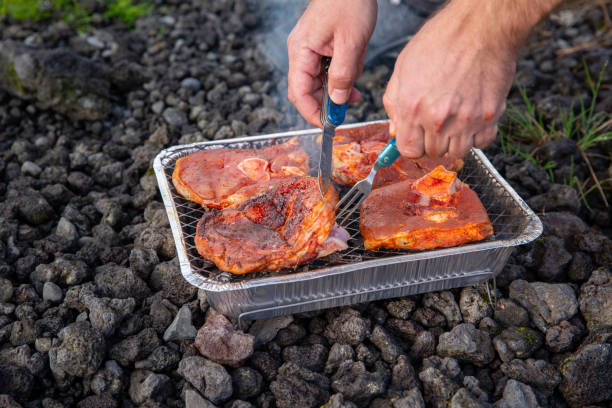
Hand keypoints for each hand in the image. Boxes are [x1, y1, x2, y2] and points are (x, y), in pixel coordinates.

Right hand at [287, 0, 376, 126]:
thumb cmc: (349, 2)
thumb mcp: (350, 42)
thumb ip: (342, 75)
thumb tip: (336, 101)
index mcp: (301, 51)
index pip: (298, 93)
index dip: (312, 113)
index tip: (328, 125)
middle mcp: (301, 52)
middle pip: (308, 89)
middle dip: (330, 99)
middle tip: (351, 103)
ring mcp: (310, 48)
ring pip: (321, 80)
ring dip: (341, 83)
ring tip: (357, 69)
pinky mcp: (321, 45)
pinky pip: (329, 67)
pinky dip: (343, 71)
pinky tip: (355, 62)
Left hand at [383, 1, 518, 157]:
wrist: (481, 27)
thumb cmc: (441, 40)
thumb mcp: (403, 67)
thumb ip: (394, 102)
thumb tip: (395, 129)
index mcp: (412, 107)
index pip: (408, 150)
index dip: (411, 145)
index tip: (416, 138)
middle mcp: (438, 118)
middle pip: (433, 152)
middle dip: (432, 141)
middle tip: (436, 123)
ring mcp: (466, 120)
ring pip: (457, 152)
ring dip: (454, 142)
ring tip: (454, 121)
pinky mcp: (490, 116)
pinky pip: (482, 143)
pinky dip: (477, 137)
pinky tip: (472, 119)